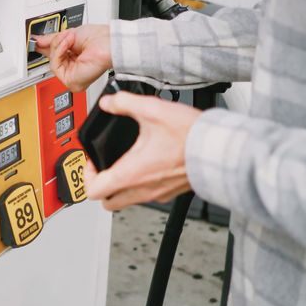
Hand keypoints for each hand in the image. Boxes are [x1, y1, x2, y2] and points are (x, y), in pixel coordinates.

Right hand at [33, 24, 112, 92]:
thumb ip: (52, 40)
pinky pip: (55, 67)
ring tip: (69, 38)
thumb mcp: (69, 35)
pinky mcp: (72, 81)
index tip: (37, 40)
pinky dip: (59, 53)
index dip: (47, 47)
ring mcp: (73, 77)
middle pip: (52, 59)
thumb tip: (38, 41)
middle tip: (62, 35)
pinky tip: (67, 45)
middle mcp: (74, 70)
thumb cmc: (98, 39)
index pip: (55, 56)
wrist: (107, 42)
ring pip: (52, 62)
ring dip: (59, 46)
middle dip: (55, 44)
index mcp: (75, 60)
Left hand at [84, 91, 202, 210]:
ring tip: (125, 162)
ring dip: (120, 186)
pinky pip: (147, 195)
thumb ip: (125, 104)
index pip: (93, 190)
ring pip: (127, 200)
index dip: (86, 175)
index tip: (92, 160)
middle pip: (108, 202)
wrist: (219, 150)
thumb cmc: (190, 136)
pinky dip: (140, 184)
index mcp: (131, 174)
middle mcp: (142, 189)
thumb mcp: (152, 110)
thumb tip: (110, 102)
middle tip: (104, 166)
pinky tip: (148, 164)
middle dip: (101, 185)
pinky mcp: (171, 192)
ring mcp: (157, 194)